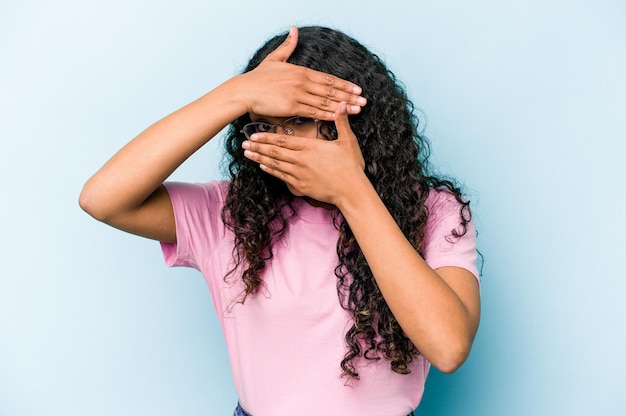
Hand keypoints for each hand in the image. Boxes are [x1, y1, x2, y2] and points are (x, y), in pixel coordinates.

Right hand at [239, 26, 366, 120]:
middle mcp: (302, 82)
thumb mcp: (275, 58)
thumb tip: (294, 29)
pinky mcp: (291, 106)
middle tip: (364, 102)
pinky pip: (313, 112)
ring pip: (325, 102)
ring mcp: (297, 94)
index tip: (358, 90)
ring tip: (357, 111)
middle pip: (331, 91)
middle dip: (349, 97)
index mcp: (301, 71)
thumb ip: (288, 45)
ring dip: (343, 107)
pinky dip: (327, 115)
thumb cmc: (258, 77)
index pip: (329, 79)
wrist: (245, 90)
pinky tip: (338, 117)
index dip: (345, 85)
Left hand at [242, 102, 366, 204]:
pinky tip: (263, 166)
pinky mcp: (300, 186)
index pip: (283, 141)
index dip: (267, 138)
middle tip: (244, 143)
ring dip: (260, 158)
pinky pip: (282, 177)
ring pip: (275, 165)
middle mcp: (301, 161)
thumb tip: (342, 104)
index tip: (254, 134)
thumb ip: (341, 121)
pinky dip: (271, 171)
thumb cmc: (351, 166)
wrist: (351, 191)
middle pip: (274, 153)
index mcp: (310, 148)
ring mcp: (299, 175)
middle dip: (258, 147)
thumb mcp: (348, 141)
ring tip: (248, 154)